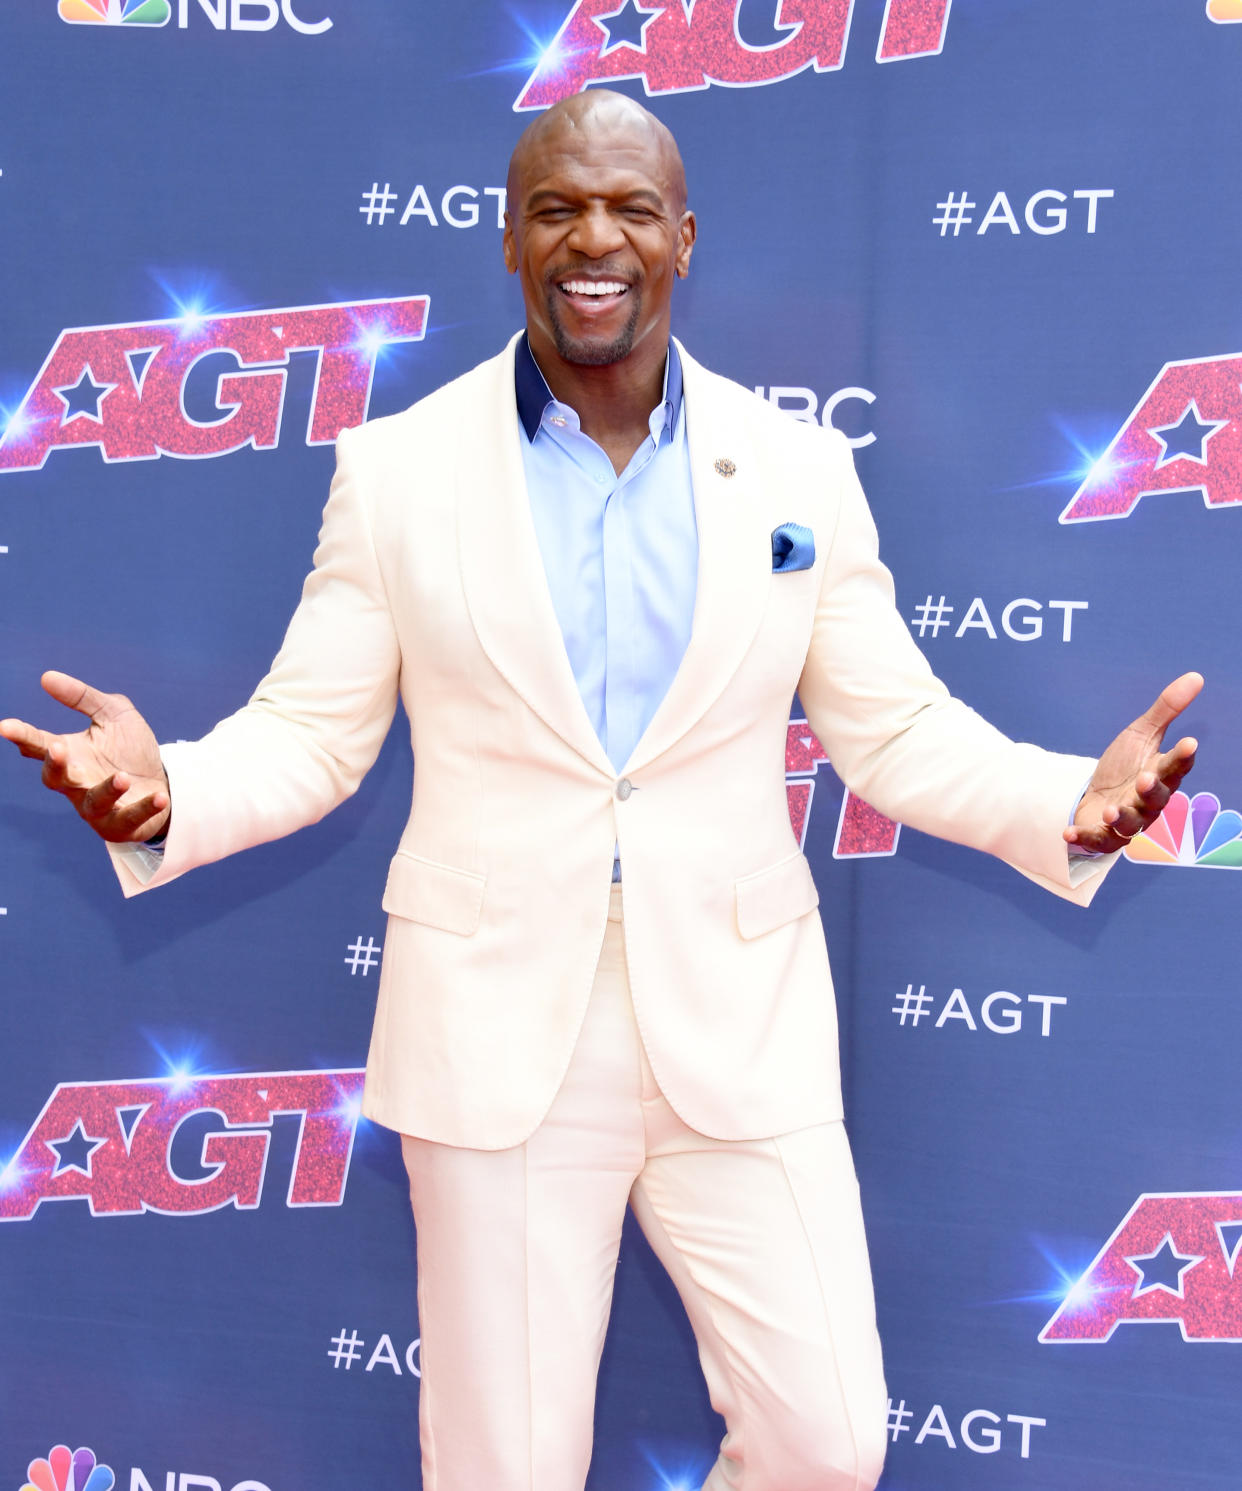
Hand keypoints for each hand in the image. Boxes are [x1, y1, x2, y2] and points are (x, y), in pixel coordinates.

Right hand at [0, 671, 169, 842]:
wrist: (163, 782)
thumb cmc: (130, 749)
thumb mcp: (113, 714)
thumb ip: (83, 697)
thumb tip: (46, 677)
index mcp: (70, 755)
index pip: (39, 745)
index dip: (22, 736)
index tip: (5, 726)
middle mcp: (77, 783)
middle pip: (55, 778)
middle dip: (55, 764)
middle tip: (56, 747)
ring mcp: (98, 807)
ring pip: (93, 802)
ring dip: (107, 789)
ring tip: (123, 776)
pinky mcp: (123, 824)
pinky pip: (130, 818)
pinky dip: (145, 808)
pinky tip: (159, 796)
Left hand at [1064, 671, 1202, 855]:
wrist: (1095, 796)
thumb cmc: (1125, 767)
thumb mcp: (1141, 734)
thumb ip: (1166, 710)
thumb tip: (1196, 676)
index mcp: (1161, 775)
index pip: (1176, 766)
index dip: (1183, 756)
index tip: (1190, 742)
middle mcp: (1148, 802)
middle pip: (1156, 798)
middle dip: (1151, 790)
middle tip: (1145, 778)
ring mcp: (1127, 821)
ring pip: (1130, 823)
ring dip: (1121, 817)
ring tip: (1110, 810)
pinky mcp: (1104, 836)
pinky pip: (1096, 840)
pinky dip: (1084, 839)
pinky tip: (1068, 833)